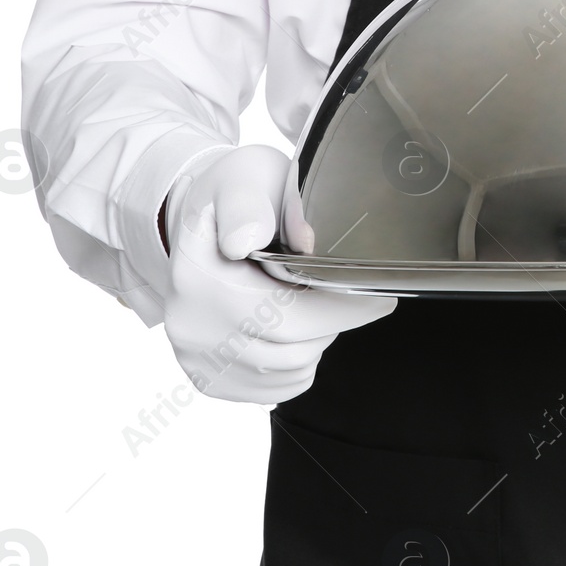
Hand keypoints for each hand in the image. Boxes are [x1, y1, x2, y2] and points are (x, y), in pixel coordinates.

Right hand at [159, 144, 395, 403]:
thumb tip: (247, 239)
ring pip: (289, 369)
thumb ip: (247, 204)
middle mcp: (190, 324)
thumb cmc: (235, 196)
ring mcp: (198, 357)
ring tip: (317, 300)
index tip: (375, 292)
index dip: (337, 307)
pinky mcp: (211, 379)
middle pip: (291, 346)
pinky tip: (297, 326)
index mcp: (197, 275)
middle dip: (338, 321)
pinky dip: (300, 362)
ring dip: (318, 340)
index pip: (280, 312)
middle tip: (365, 298)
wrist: (206, 220)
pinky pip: (278, 387)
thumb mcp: (244, 178)